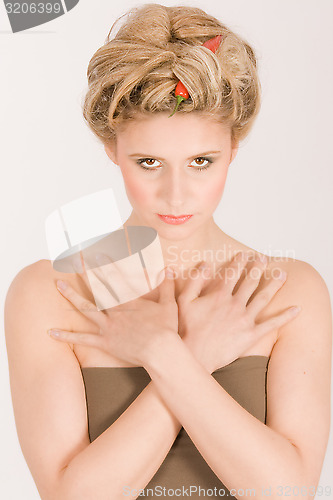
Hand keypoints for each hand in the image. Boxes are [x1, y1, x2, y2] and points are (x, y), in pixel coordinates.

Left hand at [48, 255, 177, 367]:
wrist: (161, 352)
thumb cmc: (166, 329)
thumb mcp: (168, 304)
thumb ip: (166, 286)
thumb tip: (169, 269)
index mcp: (130, 300)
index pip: (115, 277)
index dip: (105, 264)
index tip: (97, 252)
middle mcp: (116, 310)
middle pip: (97, 288)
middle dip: (86, 272)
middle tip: (74, 260)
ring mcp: (109, 326)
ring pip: (86, 308)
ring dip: (71, 295)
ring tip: (58, 284)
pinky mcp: (105, 342)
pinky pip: (83, 339)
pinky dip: (67, 336)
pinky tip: (51, 332)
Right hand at [177, 252, 300, 372]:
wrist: (194, 355)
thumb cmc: (186, 329)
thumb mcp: (183, 301)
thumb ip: (195, 280)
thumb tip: (204, 264)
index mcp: (219, 295)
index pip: (232, 273)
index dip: (239, 262)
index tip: (244, 255)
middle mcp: (235, 304)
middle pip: (250, 282)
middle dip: (258, 268)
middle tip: (264, 259)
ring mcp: (245, 319)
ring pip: (264, 298)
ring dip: (274, 285)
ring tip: (282, 275)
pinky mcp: (251, 335)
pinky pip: (272, 324)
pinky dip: (285, 316)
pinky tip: (296, 309)